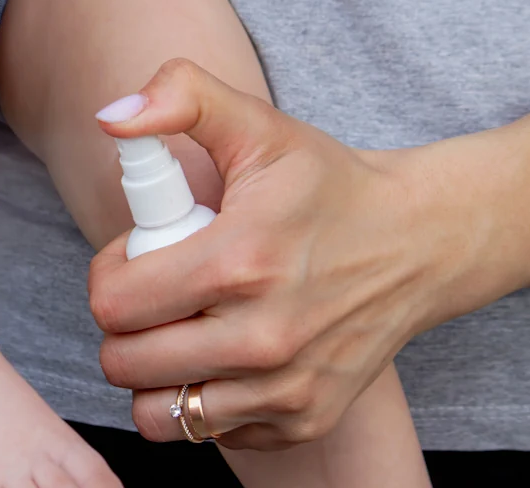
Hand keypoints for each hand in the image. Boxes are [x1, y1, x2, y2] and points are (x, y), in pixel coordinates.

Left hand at [88, 59, 484, 449]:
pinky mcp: (304, 421)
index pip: (112, 303)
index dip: (109, 273)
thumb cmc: (326, 184)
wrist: (420, 242)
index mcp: (240, 262)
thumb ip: (182, 98)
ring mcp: (286, 389)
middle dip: (124, 324)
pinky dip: (203, 397)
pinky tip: (227, 351)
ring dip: (155, 372)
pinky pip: (209, 431)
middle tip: (160, 290)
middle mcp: (263, 339)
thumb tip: (111, 115)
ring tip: (183, 326)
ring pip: (159, 413)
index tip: (139, 254)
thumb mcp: (258, 125)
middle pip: (124, 364)